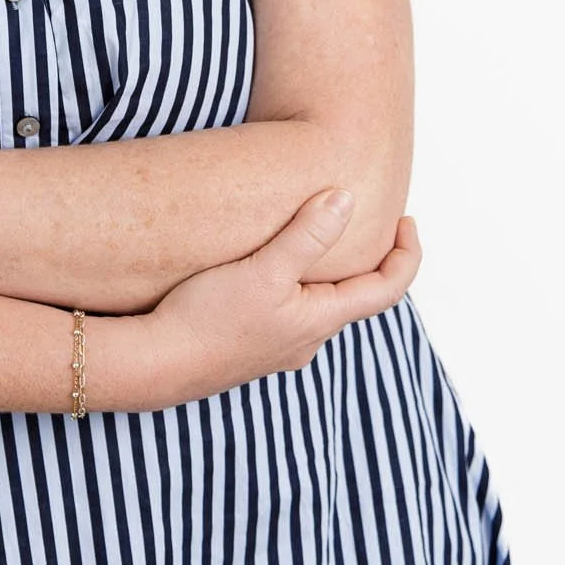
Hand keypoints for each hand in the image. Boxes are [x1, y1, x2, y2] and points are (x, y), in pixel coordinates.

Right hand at [146, 189, 420, 404]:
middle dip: (367, 258)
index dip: (407, 255)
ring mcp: (279, 346)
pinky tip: (269, 268)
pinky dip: (297, 283)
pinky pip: (290, 310)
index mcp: (320, 320)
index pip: (386, 289)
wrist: (156, 364)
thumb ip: (308, 235)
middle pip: (355, 296)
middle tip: (363, 219)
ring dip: (327, 270)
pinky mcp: (251, 346)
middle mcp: (307, 339)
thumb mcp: (264, 270)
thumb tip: (346, 199)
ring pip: (319, 304)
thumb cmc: (208, 319)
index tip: (408, 221)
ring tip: (317, 233)